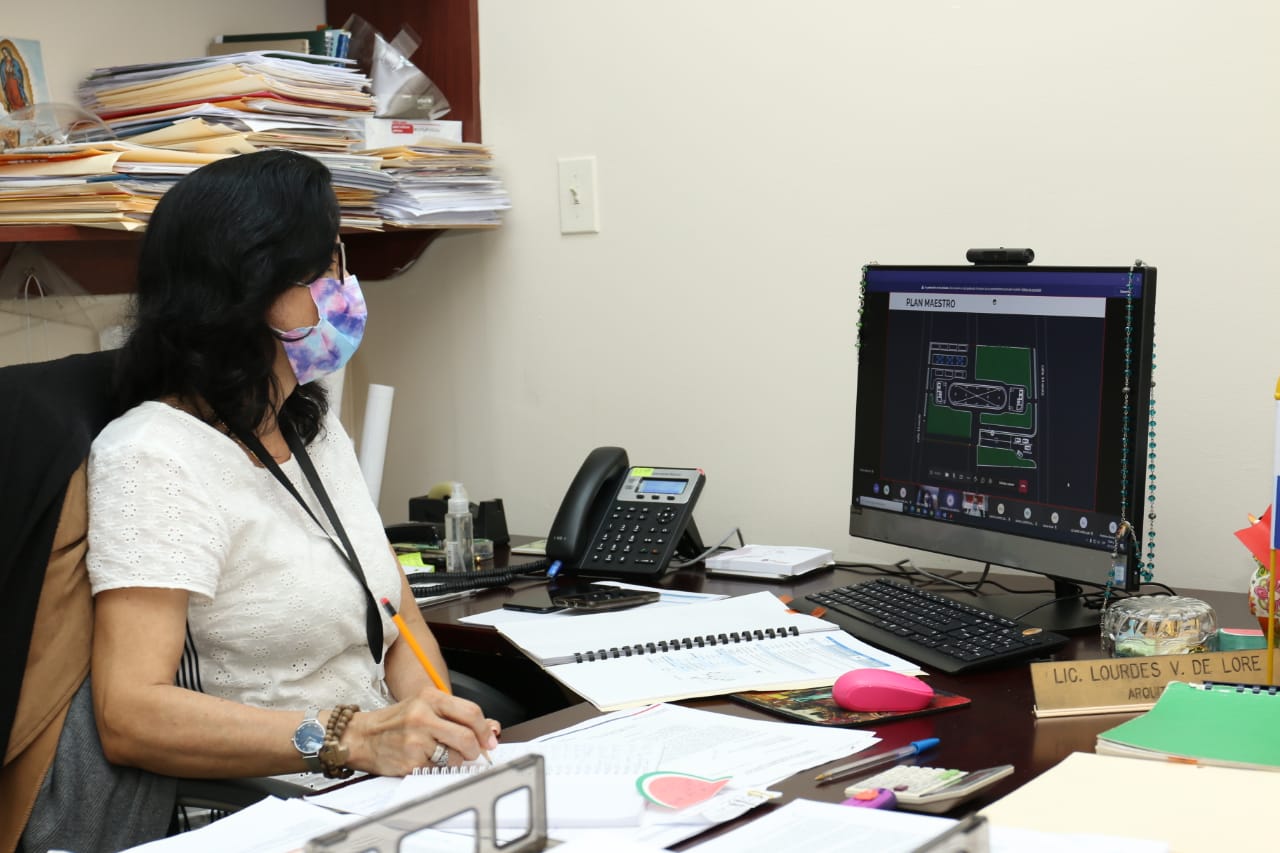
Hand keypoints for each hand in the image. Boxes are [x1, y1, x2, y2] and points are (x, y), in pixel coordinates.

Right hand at [343, 686, 500, 776]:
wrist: (361, 736)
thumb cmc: (395, 722)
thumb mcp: (425, 707)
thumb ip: (457, 715)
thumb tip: (492, 729)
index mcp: (429, 697)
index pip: (471, 712)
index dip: (485, 730)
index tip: (489, 740)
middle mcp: (422, 716)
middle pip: (467, 737)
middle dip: (475, 749)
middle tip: (473, 752)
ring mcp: (416, 740)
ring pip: (456, 757)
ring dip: (456, 760)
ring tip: (442, 754)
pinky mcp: (410, 762)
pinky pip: (439, 770)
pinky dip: (439, 769)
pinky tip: (427, 761)